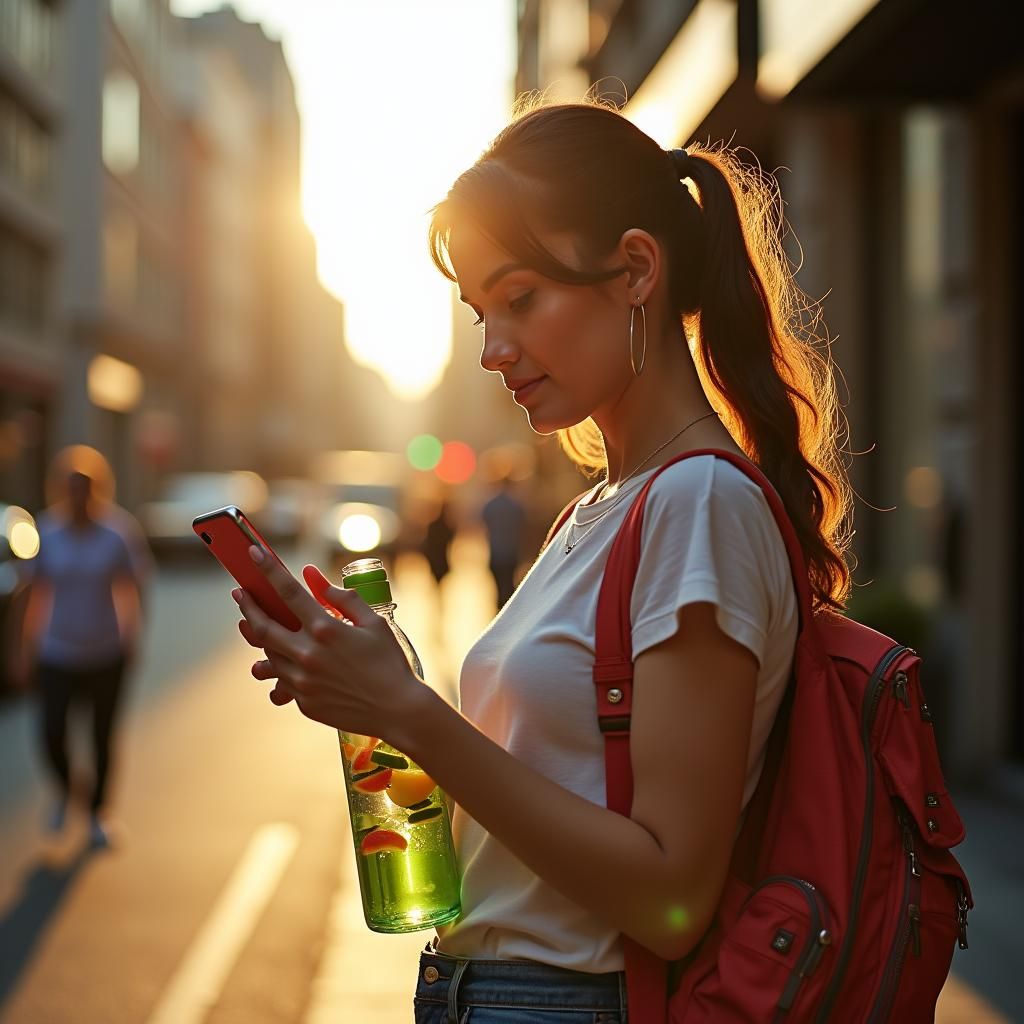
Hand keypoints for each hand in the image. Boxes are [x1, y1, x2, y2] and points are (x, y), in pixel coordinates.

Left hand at [232, 546, 423, 738]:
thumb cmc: (389, 662)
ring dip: (259, 638)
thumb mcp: (372, 623)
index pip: (289, 592)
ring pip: (267, 656)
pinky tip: (281, 660)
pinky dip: (280, 667)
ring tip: (252, 626)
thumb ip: (341, 598)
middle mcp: (308, 654)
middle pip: (263, 626)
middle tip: (239, 594)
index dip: (268, 569)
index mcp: (326, 629)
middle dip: (247, 607)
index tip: (254, 552)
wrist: (397, 711)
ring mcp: (303, 681)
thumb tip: (313, 576)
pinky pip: (283, 681)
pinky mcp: (304, 702)